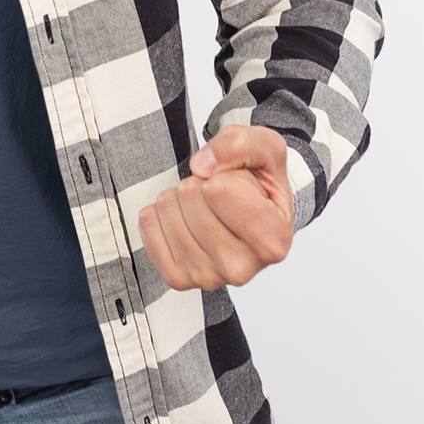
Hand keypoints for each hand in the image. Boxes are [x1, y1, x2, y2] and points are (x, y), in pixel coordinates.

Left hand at [138, 124, 293, 290]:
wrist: (247, 205)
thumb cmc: (258, 179)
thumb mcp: (264, 146)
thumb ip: (239, 144)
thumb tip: (200, 167)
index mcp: (273, 240)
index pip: (218, 190)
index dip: (223, 174)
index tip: (238, 183)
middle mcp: (244, 268)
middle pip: (191, 198)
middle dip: (198, 183)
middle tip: (216, 194)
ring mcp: (211, 277)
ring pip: (169, 214)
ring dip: (177, 198)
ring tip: (199, 205)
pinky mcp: (181, 278)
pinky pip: (149, 235)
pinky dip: (155, 217)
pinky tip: (176, 216)